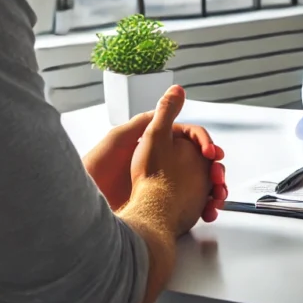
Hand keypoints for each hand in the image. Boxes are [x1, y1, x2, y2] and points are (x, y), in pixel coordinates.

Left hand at [85, 87, 226, 220]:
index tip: (212, 153)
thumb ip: (148, 118)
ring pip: (198, 184)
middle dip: (213, 170)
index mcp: (152, 145)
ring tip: (217, 197)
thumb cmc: (96, 171)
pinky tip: (207, 210)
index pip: (187, 140)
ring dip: (212, 190)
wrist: (84, 206)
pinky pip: (189, 204)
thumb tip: (175, 91)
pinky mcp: (158, 204)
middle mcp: (159, 163)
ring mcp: (160, 184)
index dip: (204, 144)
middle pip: (197, 163)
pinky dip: (202, 207)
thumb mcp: (120, 139)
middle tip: (219, 178)